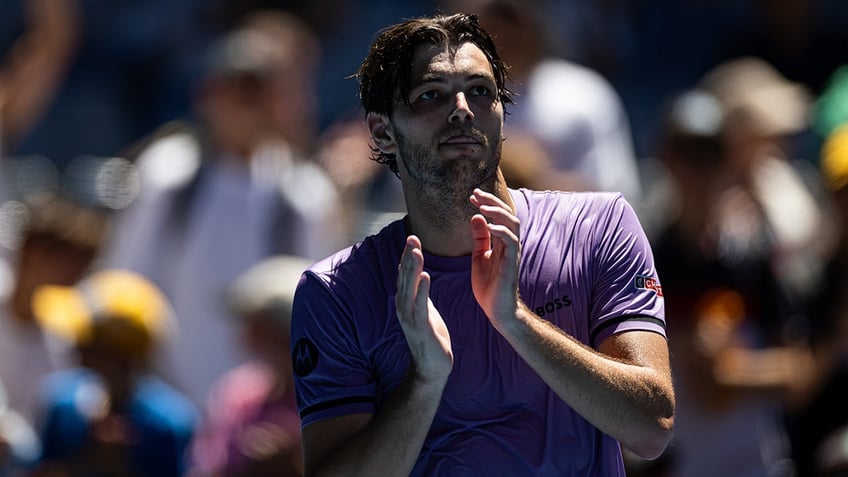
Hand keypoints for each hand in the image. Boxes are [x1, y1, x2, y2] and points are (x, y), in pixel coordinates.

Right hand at [396, 235, 452, 383]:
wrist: (432, 367)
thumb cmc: (430, 337)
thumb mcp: (424, 310)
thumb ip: (420, 294)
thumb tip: (419, 276)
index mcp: (406, 302)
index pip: (405, 274)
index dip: (407, 256)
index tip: (412, 237)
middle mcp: (403, 307)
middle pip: (404, 277)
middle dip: (408, 257)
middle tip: (412, 237)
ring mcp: (409, 317)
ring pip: (410, 288)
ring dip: (413, 269)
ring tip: (416, 251)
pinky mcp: (420, 326)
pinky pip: (420, 304)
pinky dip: (422, 289)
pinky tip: (425, 276)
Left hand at [469, 189, 520, 328]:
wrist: (496, 309)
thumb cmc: (489, 285)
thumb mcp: (479, 256)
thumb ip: (479, 237)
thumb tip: (476, 216)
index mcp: (501, 242)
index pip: (498, 216)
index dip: (486, 203)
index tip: (472, 195)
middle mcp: (509, 244)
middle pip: (507, 214)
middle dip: (492, 201)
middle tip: (475, 194)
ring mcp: (512, 253)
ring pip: (513, 224)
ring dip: (497, 212)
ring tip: (482, 206)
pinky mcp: (511, 263)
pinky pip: (511, 241)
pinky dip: (501, 231)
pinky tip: (489, 226)